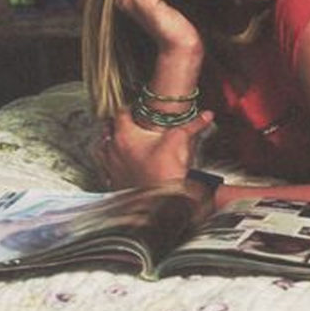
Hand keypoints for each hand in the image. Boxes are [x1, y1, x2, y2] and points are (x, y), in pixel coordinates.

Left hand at [92, 107, 214, 189]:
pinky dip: (112, 162)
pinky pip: (106, 167)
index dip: (130, 107)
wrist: (158, 202)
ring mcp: (111, 167)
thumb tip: (206, 116)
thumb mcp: (179, 142)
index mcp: (125, 136)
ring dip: (111, 142)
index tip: (138, 108)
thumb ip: (192, 126)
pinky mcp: (114, 181)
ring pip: (103, 148)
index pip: (122, 112)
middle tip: (131, 122)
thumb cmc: (163, 173)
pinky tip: (122, 162)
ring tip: (123, 140)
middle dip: (118, 124)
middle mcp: (113, 150)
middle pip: (108, 129)